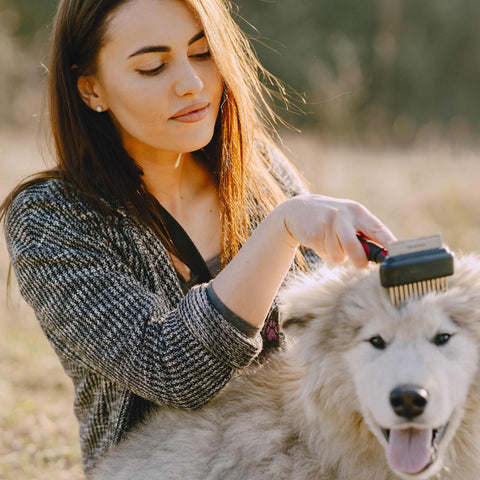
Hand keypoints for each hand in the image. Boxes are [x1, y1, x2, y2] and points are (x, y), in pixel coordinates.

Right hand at [276, 194, 395, 267]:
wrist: (297, 210)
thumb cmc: (330, 219)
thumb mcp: (348, 220)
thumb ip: (364, 235)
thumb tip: (382, 256)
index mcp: (357, 211)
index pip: (378, 229)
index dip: (388, 244)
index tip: (397, 255)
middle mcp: (342, 214)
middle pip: (354, 246)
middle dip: (359, 260)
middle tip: (361, 265)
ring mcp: (326, 223)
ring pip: (339, 255)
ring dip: (337, 256)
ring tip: (330, 243)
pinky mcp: (313, 232)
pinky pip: (325, 254)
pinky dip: (324, 253)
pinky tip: (319, 240)